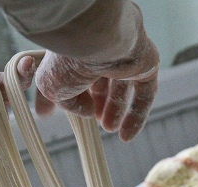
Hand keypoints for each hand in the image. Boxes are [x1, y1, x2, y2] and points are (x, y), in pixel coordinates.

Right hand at [35, 23, 158, 141]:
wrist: (98, 39)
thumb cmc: (68, 60)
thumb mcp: (52, 87)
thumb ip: (67, 103)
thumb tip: (88, 112)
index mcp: (76, 50)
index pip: (71, 74)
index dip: (67, 96)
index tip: (62, 114)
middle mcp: (100, 50)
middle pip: (100, 80)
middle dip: (98, 104)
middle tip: (96, 122)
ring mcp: (124, 55)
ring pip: (122, 87)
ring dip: (115, 110)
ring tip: (109, 129)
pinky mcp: (146, 64)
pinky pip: (144, 93)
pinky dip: (136, 116)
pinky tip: (126, 137)